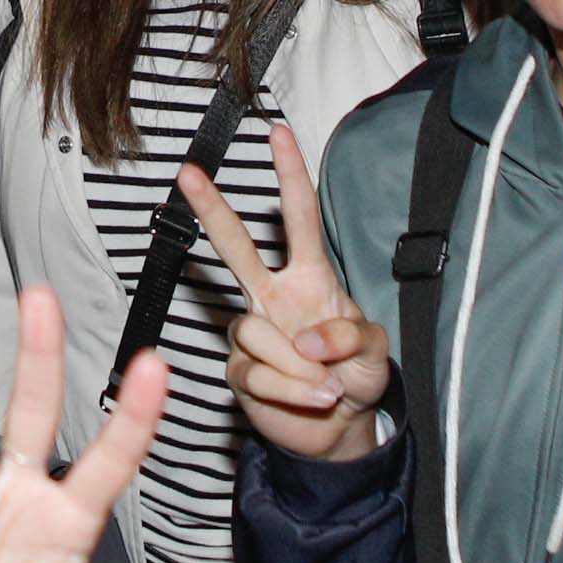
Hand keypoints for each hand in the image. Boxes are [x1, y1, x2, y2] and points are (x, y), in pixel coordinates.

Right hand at [179, 121, 387, 463]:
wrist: (336, 430)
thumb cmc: (356, 376)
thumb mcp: (374, 352)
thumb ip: (350, 336)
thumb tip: (307, 338)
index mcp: (310, 278)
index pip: (300, 219)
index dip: (291, 176)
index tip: (279, 133)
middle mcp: (273, 296)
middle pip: (237, 246)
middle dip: (213, 208)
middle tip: (187, 173)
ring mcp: (252, 331)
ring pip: (256, 332)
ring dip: (299, 367)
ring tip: (325, 386)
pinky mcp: (239, 370)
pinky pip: (258, 374)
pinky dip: (291, 392)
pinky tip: (310, 399)